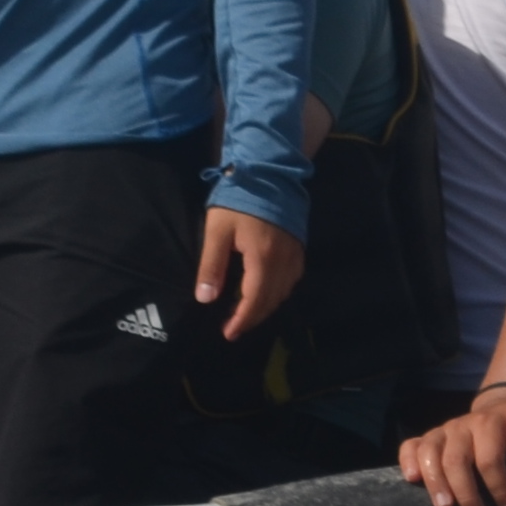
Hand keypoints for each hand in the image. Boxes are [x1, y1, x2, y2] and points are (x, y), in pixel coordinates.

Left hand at [197, 208, 305, 337]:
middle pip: (272, 300)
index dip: (242, 319)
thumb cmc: (239, 201)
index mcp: (263, 258)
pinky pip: (293, 279)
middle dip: (253, 317)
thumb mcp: (217, 231)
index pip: (255, 300)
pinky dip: (280, 291)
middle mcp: (284, 261)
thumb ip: (212, 266)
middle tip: (233, 327)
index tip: (228, 333)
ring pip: (285, 292)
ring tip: (247, 312)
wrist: (269, 173)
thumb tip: (206, 299)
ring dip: (266, 306)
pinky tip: (267, 291)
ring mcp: (295, 254)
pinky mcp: (299, 247)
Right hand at [401, 389, 505, 505]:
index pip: (490, 458)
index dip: (500, 486)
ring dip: (434, 482)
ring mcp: (441, 431)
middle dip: (466, 493)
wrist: (495, 410)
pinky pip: (409, 446)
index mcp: (488, 423)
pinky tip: (411, 480)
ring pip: (429, 454)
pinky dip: (406, 461)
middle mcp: (460, 426)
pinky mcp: (426, 438)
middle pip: (456, 460)